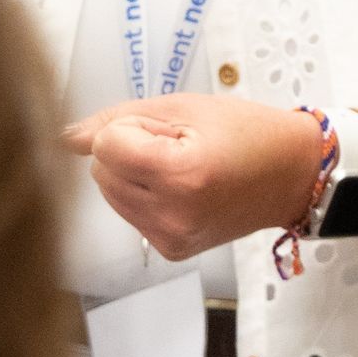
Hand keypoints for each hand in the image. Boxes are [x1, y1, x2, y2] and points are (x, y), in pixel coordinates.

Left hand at [64, 93, 327, 261]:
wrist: (290, 175)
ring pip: (109, 193)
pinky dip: (144, 196)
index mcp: (181, 174)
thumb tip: (67, 138)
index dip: (131, 128)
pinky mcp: (172, 249)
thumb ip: (118, 118)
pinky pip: (129, 213)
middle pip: (101, 172)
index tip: (169, 130)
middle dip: (128, 151)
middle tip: (178, 146)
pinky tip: (182, 188)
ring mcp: (172, 237)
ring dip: (132, 174)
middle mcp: (174, 214)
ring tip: (181, 165)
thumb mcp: (183, 107)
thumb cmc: (248, 133)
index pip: (105, 146)